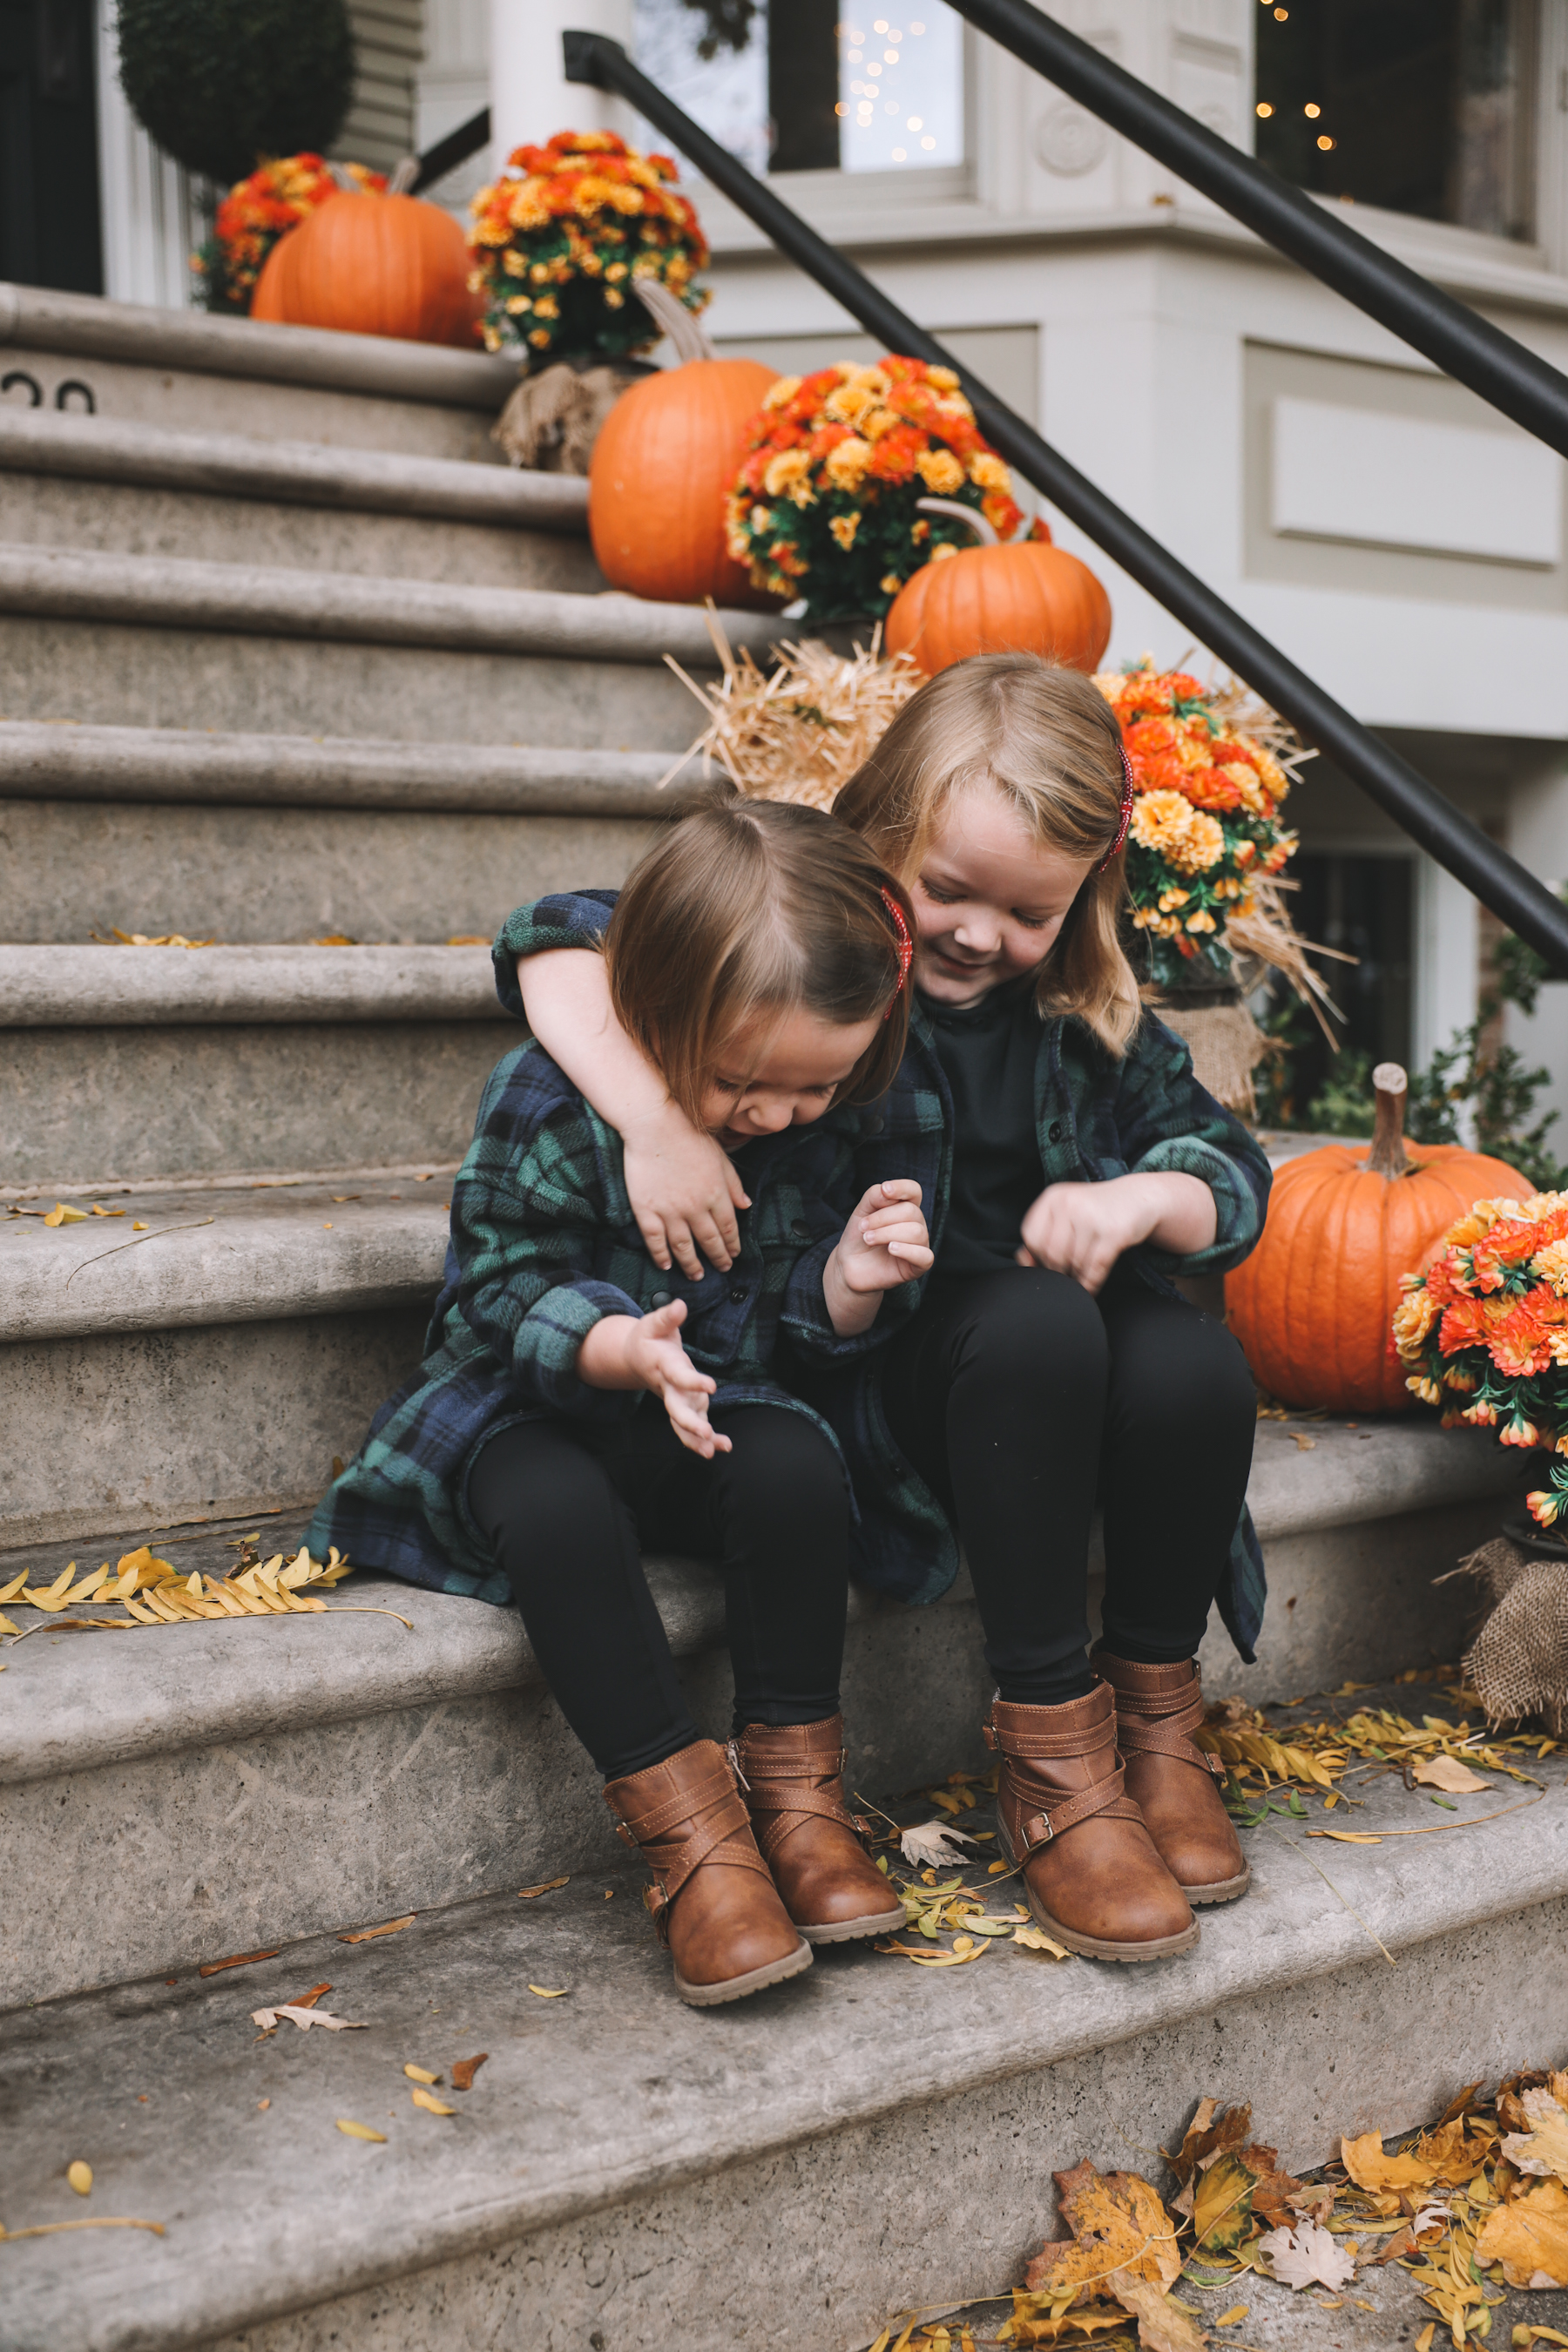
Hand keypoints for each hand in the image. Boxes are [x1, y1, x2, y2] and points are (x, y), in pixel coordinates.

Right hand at [577, 1301, 730, 1456]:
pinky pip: (692, 1427)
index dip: (694, 1382)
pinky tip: (721, 1447)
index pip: (679, 1376)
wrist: (635, 1357)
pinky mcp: (684, 1405)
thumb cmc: (648, 1337)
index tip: (712, 1386)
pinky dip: (704, 1440)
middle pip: (676, 1409)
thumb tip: (680, 1305)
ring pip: (683, 1424)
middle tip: (705, 1433)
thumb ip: (667, 1316)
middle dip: (690, 1423)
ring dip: (696, 1439)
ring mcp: (676, 1399)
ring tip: (713, 1450)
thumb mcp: (653, 1322)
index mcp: (664, 1366)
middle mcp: (669, 1387)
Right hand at [622, 1102, 750, 1278]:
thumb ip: (734, 1183)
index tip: (734, 1255)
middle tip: (721, 1269)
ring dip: (692, 1265)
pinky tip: (666, 1264)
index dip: (732, 1244)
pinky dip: (661, 1255)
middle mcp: (696, 1207)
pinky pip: (655, 1240)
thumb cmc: (689, 1136)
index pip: (728, 1227)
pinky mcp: (646, 1210)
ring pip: (683, 1247)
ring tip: (697, 1275)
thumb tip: (747, 1205)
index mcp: (716, 1193)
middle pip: (709, 1241)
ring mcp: (670, 1211)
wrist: (654, 1126)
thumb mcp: (720, 1157)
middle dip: (718, 1258)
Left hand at [823, 1180, 931, 1335]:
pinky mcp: (919, 1266)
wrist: (849, 1265)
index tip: (885, 1190)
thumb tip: (887, 1191)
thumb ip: (873, 1196)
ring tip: (868, 1239)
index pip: (914, 1191)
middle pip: (911, 1211)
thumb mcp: (861, 1211)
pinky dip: (907, 1250)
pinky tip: (890, 1249)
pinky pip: (925, 1256)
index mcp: (905, 1207)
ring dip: (887, 1234)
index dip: (902, 1188)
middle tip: (863, 1228)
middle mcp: (916, 1224)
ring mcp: (919, 1245)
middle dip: (883, 1218)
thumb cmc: (859, 1236)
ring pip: (916, 1232)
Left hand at [1016, 1171, 1216, 1292]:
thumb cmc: (1096, 1210)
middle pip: (1051, 1253)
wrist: (1139, 1198)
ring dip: (1077, 1278)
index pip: (1032, 1237)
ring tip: (1081, 1279)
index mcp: (1053, 1197)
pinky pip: (1095, 1268)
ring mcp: (1092, 1216)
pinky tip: (1092, 1288)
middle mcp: (1070, 1202)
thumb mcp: (1066, 1213)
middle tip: (1068, 1277)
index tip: (1049, 1265)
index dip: (1038, 1257)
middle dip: (1058, 1271)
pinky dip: (1091, 1283)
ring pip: (1074, 1262)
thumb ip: (1042, 1234)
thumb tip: (1020, 1260)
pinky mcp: (1114, 1232)